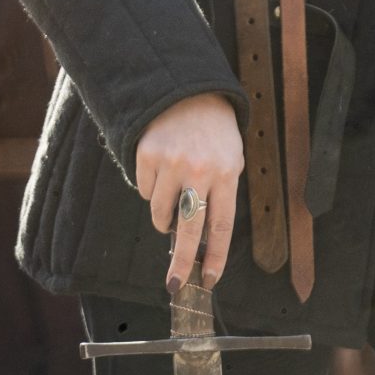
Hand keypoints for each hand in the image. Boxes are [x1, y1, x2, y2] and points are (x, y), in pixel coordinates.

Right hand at [135, 92, 242, 292]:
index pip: (221, 226)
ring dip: (164, 217)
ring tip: (172, 198)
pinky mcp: (147, 154)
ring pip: (160, 212)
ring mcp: (170, 162)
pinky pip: (144, 191)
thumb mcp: (230, 160)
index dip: (215, 256)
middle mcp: (199, 170)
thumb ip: (220, 194)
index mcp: (226, 174)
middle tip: (174, 283)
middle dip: (181, 261)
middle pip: (189, 228)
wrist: (187, 91)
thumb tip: (200, 237)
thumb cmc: (214, 133)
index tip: (208, 279)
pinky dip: (151, 191)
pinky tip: (161, 172)